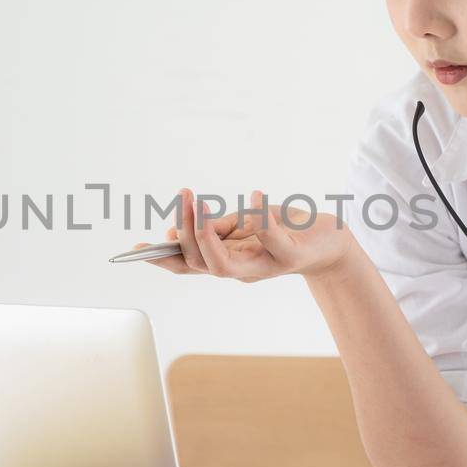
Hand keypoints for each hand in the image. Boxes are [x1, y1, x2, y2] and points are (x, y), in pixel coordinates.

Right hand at [128, 188, 355, 281]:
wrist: (329, 242)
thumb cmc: (284, 229)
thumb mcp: (245, 224)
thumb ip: (218, 227)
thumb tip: (184, 222)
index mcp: (226, 260)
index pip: (186, 265)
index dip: (161, 258)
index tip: (137, 248)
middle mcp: (241, 269)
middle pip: (199, 263)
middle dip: (185, 233)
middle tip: (183, 197)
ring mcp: (264, 266)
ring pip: (223, 264)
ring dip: (207, 235)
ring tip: (200, 205)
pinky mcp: (289, 257)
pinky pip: (272, 241)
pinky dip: (261, 219)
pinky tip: (255, 197)